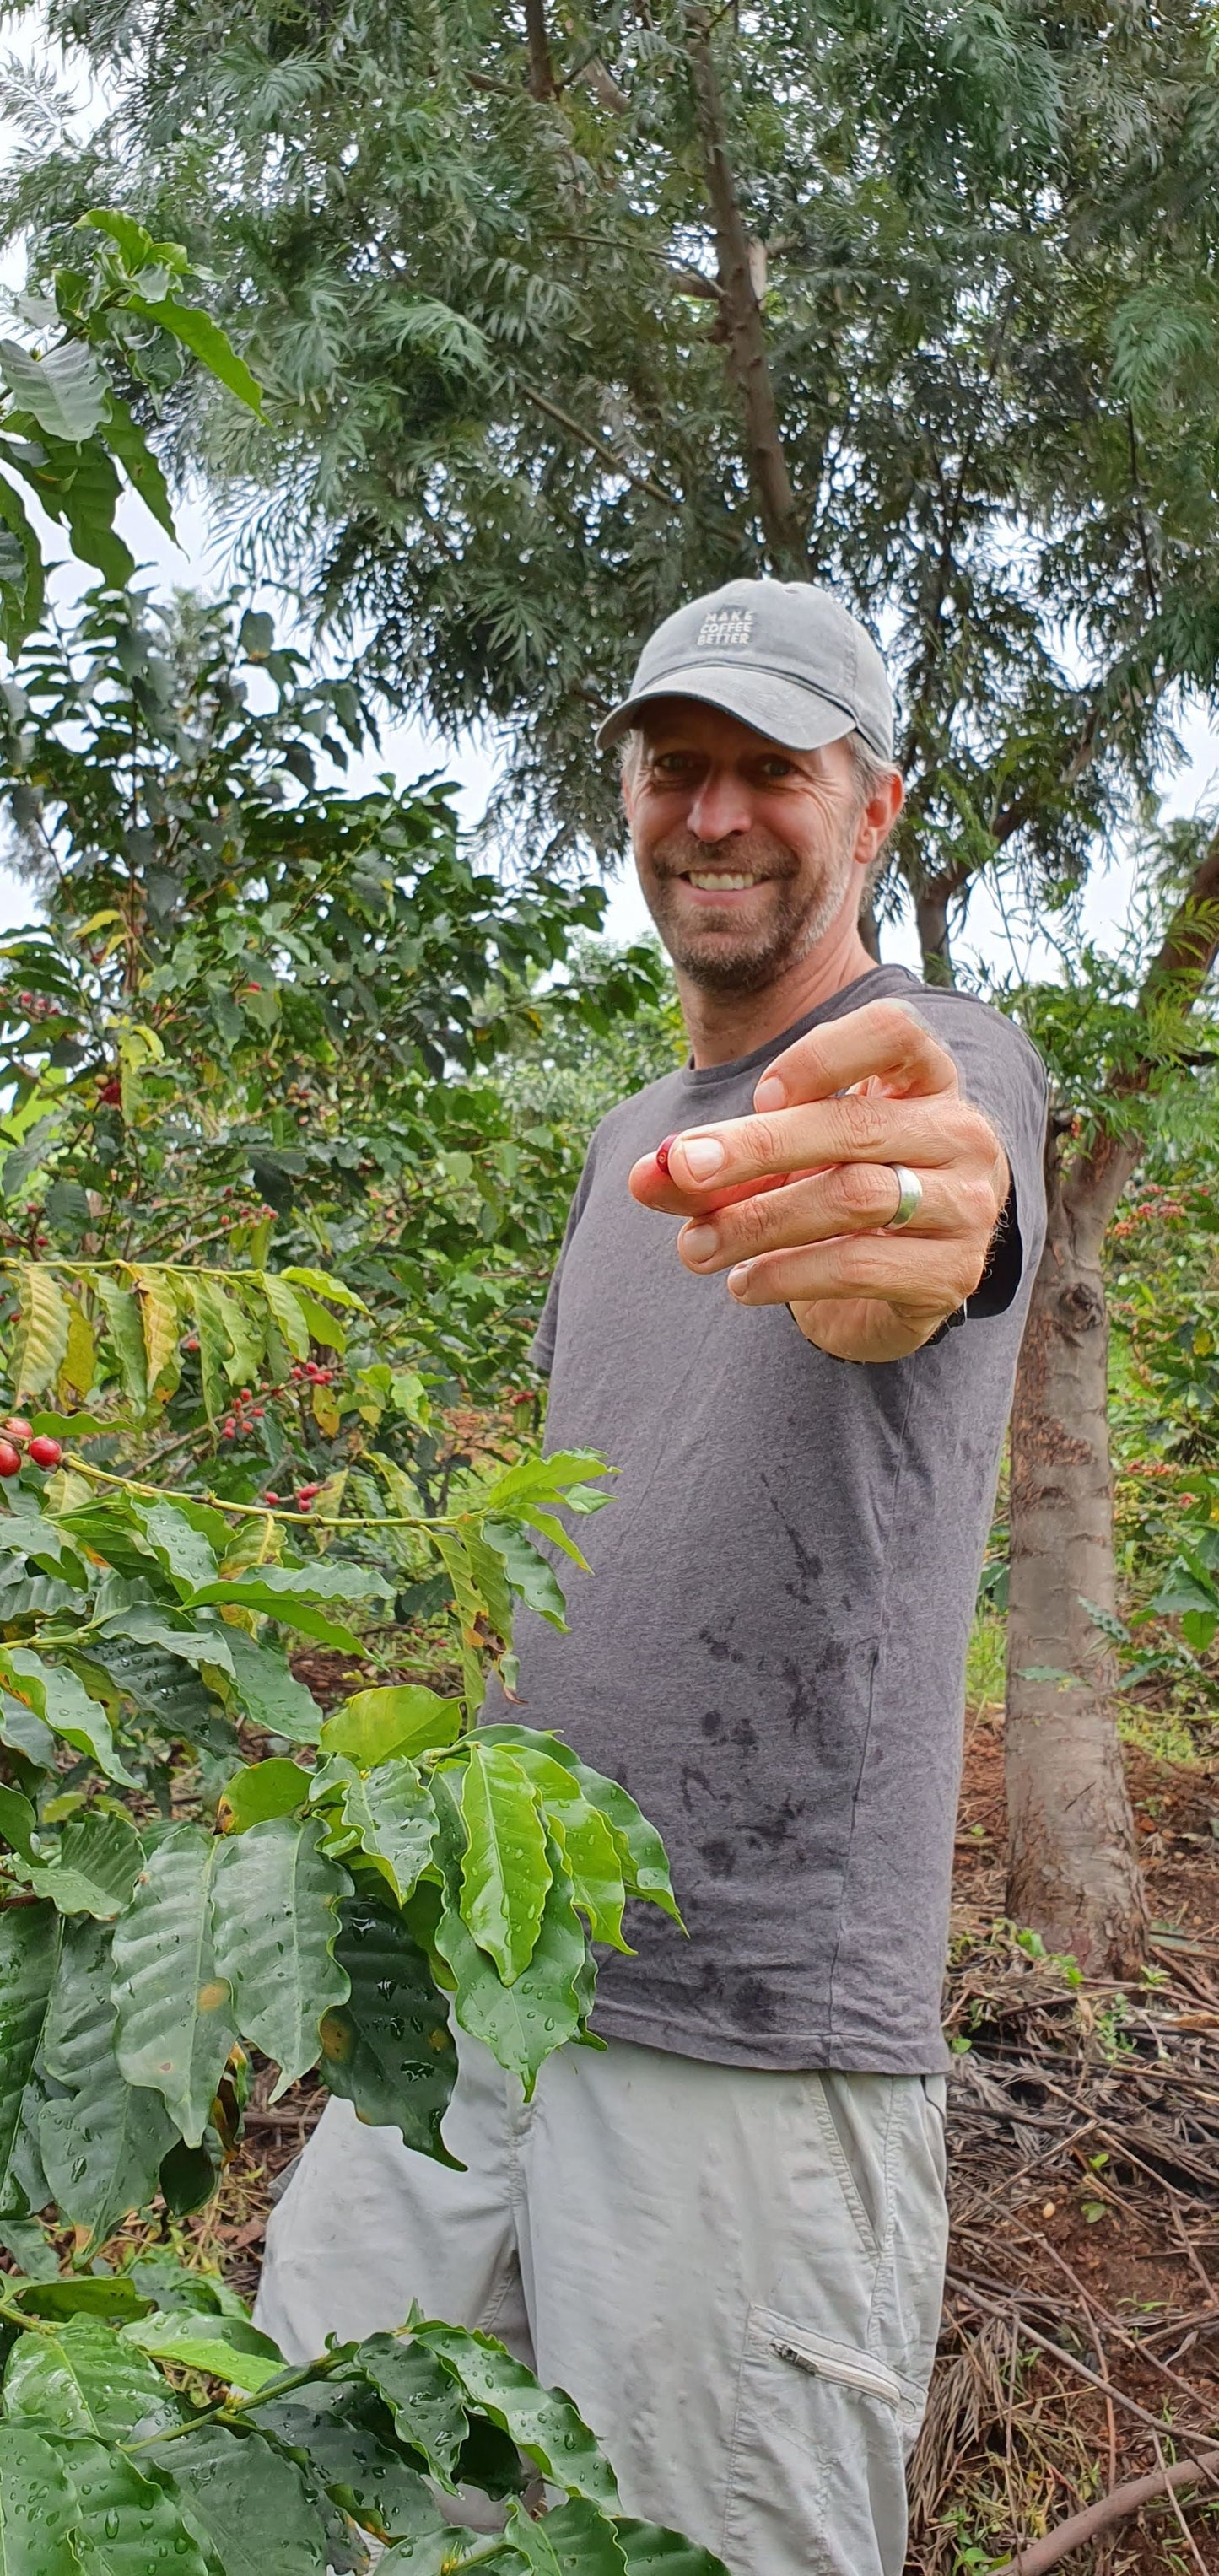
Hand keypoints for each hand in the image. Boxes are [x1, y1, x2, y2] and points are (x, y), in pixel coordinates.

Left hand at [628, 999, 1009, 1362]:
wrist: (895, 1287)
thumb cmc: (832, 1195)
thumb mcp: (773, 1165)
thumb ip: (712, 1163)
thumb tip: (646, 1174)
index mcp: (926, 1080)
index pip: (894, 1029)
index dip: (823, 1054)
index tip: (763, 1095)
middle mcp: (961, 1134)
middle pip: (853, 1125)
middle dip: (754, 1148)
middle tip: (682, 1170)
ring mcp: (966, 1207)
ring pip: (854, 1197)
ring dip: (757, 1222)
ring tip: (695, 1249)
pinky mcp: (950, 1275)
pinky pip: (858, 1265)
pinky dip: (785, 1275)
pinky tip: (743, 1285)